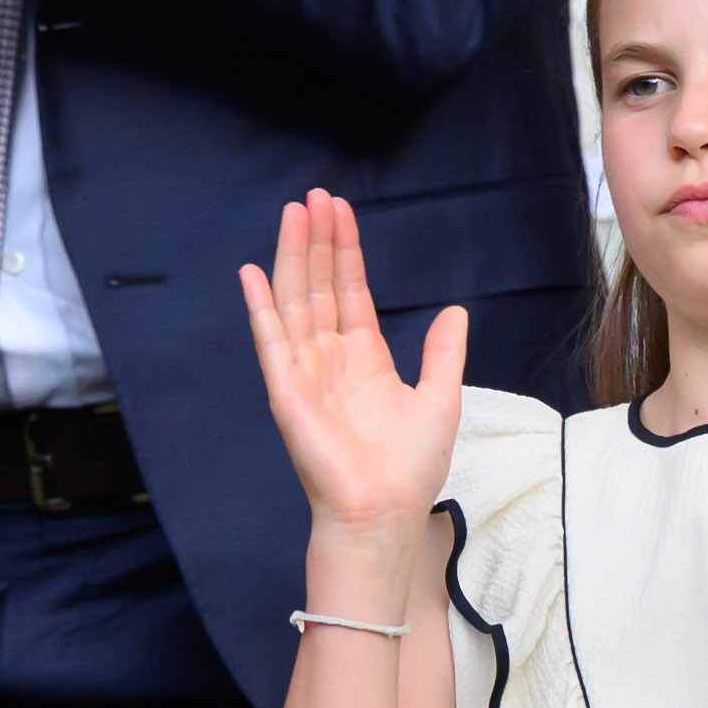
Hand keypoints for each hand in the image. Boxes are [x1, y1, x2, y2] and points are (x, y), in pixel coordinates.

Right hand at [240, 188, 473, 565]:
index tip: (341, 210)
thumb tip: (455, 311)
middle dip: (317, 240)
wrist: (385, 512)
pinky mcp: (286, 392)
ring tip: (294, 213)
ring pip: (295, 301)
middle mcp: (329, 359)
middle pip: (318, 285)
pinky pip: (270, 341)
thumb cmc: (410, 468)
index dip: (345, 250)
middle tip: (316, 195)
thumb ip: (442, 352)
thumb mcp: (439, 397)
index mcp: (363, 358)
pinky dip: (260, 306)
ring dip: (292, 256)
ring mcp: (305, 372)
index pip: (350, 291)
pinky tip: (252, 271)